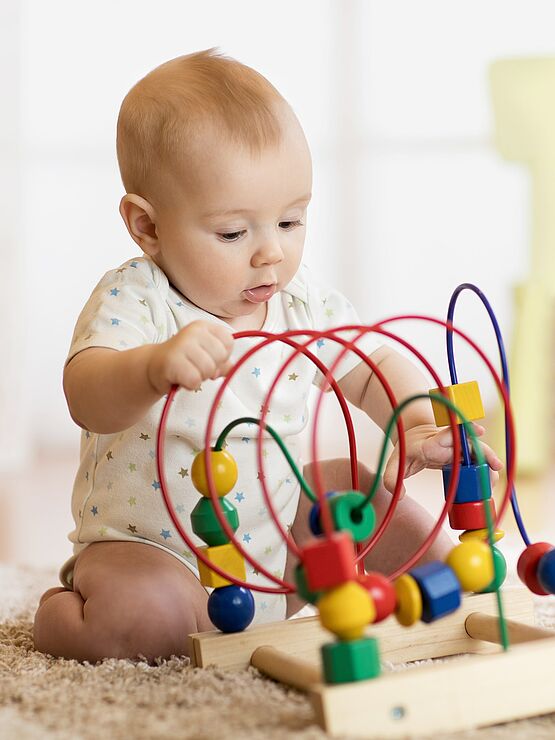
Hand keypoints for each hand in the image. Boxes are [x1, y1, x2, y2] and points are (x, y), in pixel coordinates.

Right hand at [147, 320, 233, 393]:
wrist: (153, 366)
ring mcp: (182, 344)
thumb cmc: (184, 360)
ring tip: (187, 372)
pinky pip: (195, 380)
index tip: (208, 358)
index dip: (222, 356)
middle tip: (195, 367)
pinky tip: (181, 378)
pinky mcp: (172, 361)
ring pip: (208, 369)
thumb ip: (223, 362)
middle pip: (220, 356)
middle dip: (211, 368)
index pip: (228, 342)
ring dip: (200, 377)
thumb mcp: (206, 356)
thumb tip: (231, 368)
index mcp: (204, 326)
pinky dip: (191, 384)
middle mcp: (193, 331)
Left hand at [382, 423, 503, 495]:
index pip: (446, 437)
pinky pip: (478, 459)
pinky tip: (491, 481)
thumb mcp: (394, 464)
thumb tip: (400, 496)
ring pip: (477, 452)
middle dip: (483, 453)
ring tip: (494, 481)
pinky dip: (487, 468)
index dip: (462, 432)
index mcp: (430, 444)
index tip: (479, 430)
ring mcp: (457, 447)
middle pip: (469, 444)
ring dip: (488, 463)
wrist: (415, 436)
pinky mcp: (464, 454)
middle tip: (495, 466)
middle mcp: (447, 443)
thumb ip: (391, 480)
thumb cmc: (406, 451)